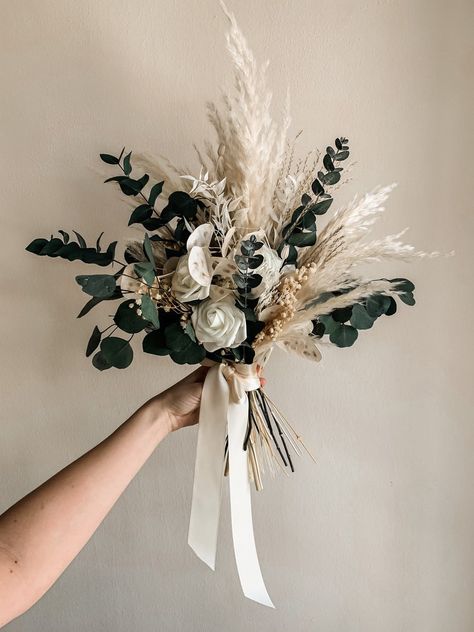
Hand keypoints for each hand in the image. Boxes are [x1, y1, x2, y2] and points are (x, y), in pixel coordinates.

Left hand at [142, 365, 266, 433]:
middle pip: (235, 378)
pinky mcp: (215, 406)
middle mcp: (214, 381)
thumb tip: (235, 375)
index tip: (256, 368)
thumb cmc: (179, 395)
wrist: (167, 414)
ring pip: (234, 390)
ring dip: (246, 390)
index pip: (230, 366)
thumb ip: (217, 382)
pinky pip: (229, 403)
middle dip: (248, 378)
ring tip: (260, 388)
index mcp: (209, 371)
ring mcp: (215, 394)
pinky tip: (249, 401)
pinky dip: (239, 402)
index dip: (244, 367)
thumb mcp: (200, 384)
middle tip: (261, 379)